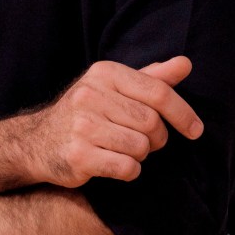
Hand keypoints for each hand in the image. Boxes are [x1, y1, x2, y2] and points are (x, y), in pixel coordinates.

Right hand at [23, 56, 202, 186]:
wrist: (39, 140)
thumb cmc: (88, 112)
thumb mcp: (115, 87)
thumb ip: (152, 77)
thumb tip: (186, 63)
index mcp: (104, 73)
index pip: (158, 92)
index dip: (183, 113)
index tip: (196, 130)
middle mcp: (90, 94)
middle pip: (152, 123)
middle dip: (157, 139)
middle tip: (144, 141)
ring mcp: (82, 125)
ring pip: (140, 147)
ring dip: (140, 155)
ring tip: (123, 149)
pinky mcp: (78, 155)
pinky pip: (126, 168)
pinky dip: (128, 171)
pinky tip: (113, 164)